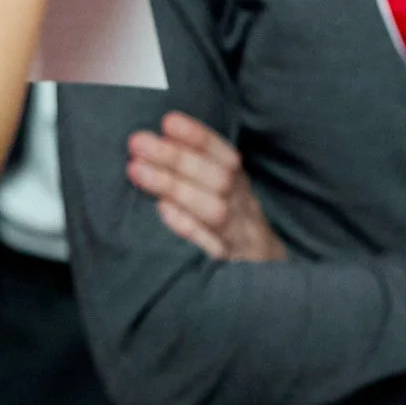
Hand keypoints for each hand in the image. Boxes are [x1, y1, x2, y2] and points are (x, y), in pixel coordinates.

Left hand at [128, 111, 285, 261]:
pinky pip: (214, 249)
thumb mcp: (224, 200)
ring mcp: (239, 238)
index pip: (224, 155)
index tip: (168, 121)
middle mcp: (243, 209)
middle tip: (137, 142)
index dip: (198, 136)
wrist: (268, 284)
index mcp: (240, 188)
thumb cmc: (232, 232)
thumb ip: (197, 173)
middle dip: (176, 157)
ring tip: (137, 170)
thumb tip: (156, 140)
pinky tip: (164, 212)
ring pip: (215, 209)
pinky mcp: (231, 267)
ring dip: (176, 186)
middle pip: (218, 178)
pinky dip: (189, 228)